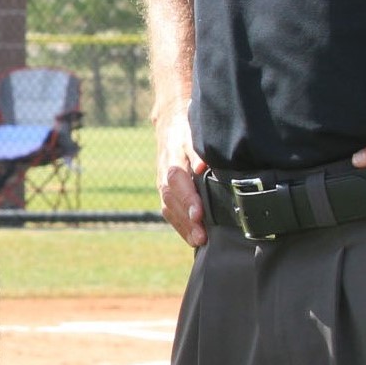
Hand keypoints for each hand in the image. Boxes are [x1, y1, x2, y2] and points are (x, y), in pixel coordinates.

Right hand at [155, 107, 207, 247]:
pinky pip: (169, 210)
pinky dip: (180, 225)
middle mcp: (164, 175)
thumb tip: (203, 167)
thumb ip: (197, 152)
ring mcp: (162, 184)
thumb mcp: (193, 135)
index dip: (188, 199)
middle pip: (173, 200)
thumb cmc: (187, 131)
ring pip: (169, 207)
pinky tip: (192, 238)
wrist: (170, 123)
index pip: (178, 183)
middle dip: (187, 219)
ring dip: (183, 226)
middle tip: (202, 236)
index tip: (199, 214)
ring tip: (198, 241)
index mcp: (172, 160)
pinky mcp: (165, 191)